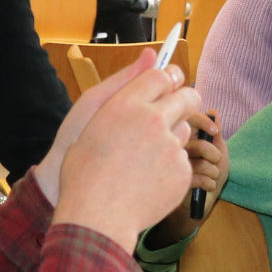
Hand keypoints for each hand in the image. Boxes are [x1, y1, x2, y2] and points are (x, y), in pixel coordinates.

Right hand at [47, 62, 201, 246]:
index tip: (170, 81)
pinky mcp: (182, 171)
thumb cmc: (84, 170)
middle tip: (178, 108)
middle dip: (185, 99)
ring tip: (146, 157)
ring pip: (186, 130)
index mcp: (126, 105)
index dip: (168, 76)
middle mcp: (153, 120)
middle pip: (187, 96)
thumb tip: (150, 55)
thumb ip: (124, 85)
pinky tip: (149, 180)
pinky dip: (171, 167)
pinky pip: (183, 161)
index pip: (161, 75)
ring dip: (174, 137)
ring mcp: (171, 147)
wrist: (97, 216)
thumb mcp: (91, 120)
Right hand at [143, 109, 223, 245]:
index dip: (202, 121)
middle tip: (217, 159)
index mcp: (182, 136)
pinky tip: (209, 186)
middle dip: (211, 150)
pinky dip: (208, 182)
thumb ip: (215, 133)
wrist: (199, 204)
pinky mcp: (172, 184)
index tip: (215, 131)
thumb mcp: (218, 151)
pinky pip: (193, 178)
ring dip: (212, 169)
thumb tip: (215, 112)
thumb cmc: (209, 174)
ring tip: (213, 175)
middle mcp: (172, 148)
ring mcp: (169, 165)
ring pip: (194, 161)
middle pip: (191, 140)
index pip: (186, 118)